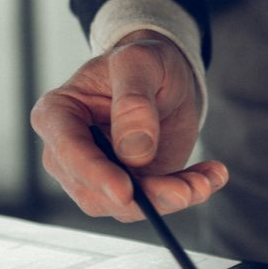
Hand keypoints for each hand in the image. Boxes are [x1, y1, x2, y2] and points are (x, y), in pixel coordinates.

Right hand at [30, 31, 227, 221]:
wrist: (165, 77)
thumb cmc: (143, 62)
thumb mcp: (140, 62)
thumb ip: (134, 101)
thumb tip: (134, 150)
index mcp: (58, 113)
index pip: (68, 151)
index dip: (96, 174)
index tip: (126, 191)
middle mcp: (69, 152)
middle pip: (94, 191)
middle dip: (143, 197)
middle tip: (184, 190)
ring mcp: (98, 174)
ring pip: (125, 206)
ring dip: (168, 198)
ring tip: (204, 181)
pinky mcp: (129, 186)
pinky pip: (153, 203)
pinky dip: (185, 194)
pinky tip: (210, 177)